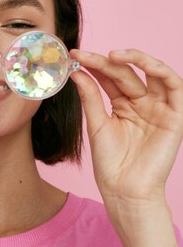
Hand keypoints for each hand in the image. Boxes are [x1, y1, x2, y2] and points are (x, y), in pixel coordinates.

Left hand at [68, 48, 182, 204]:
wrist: (125, 191)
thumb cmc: (111, 164)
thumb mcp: (96, 125)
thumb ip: (90, 97)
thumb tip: (77, 72)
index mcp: (124, 107)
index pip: (110, 79)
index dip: (94, 66)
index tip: (74, 57)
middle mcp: (143, 104)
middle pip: (127, 74)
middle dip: (105, 62)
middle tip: (84, 56)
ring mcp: (159, 109)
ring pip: (154, 74)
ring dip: (136, 59)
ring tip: (112, 55)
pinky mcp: (176, 117)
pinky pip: (175, 87)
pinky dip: (162, 72)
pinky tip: (143, 64)